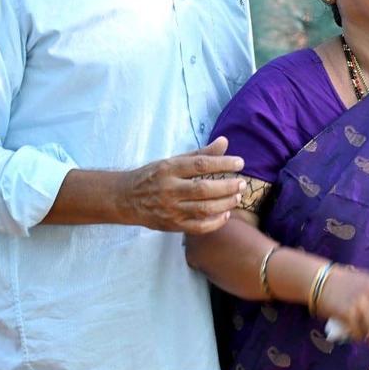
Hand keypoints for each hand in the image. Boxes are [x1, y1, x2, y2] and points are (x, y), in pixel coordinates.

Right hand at [119, 137, 245, 233]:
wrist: (126, 199)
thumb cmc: (154, 176)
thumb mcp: (173, 160)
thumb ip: (200, 153)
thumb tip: (224, 141)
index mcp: (169, 169)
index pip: (201, 165)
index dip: (223, 163)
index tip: (239, 162)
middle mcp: (169, 189)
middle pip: (204, 189)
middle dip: (227, 186)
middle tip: (242, 183)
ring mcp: (170, 209)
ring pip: (203, 209)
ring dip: (225, 204)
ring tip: (237, 197)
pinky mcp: (172, 225)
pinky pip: (198, 227)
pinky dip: (215, 222)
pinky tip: (225, 215)